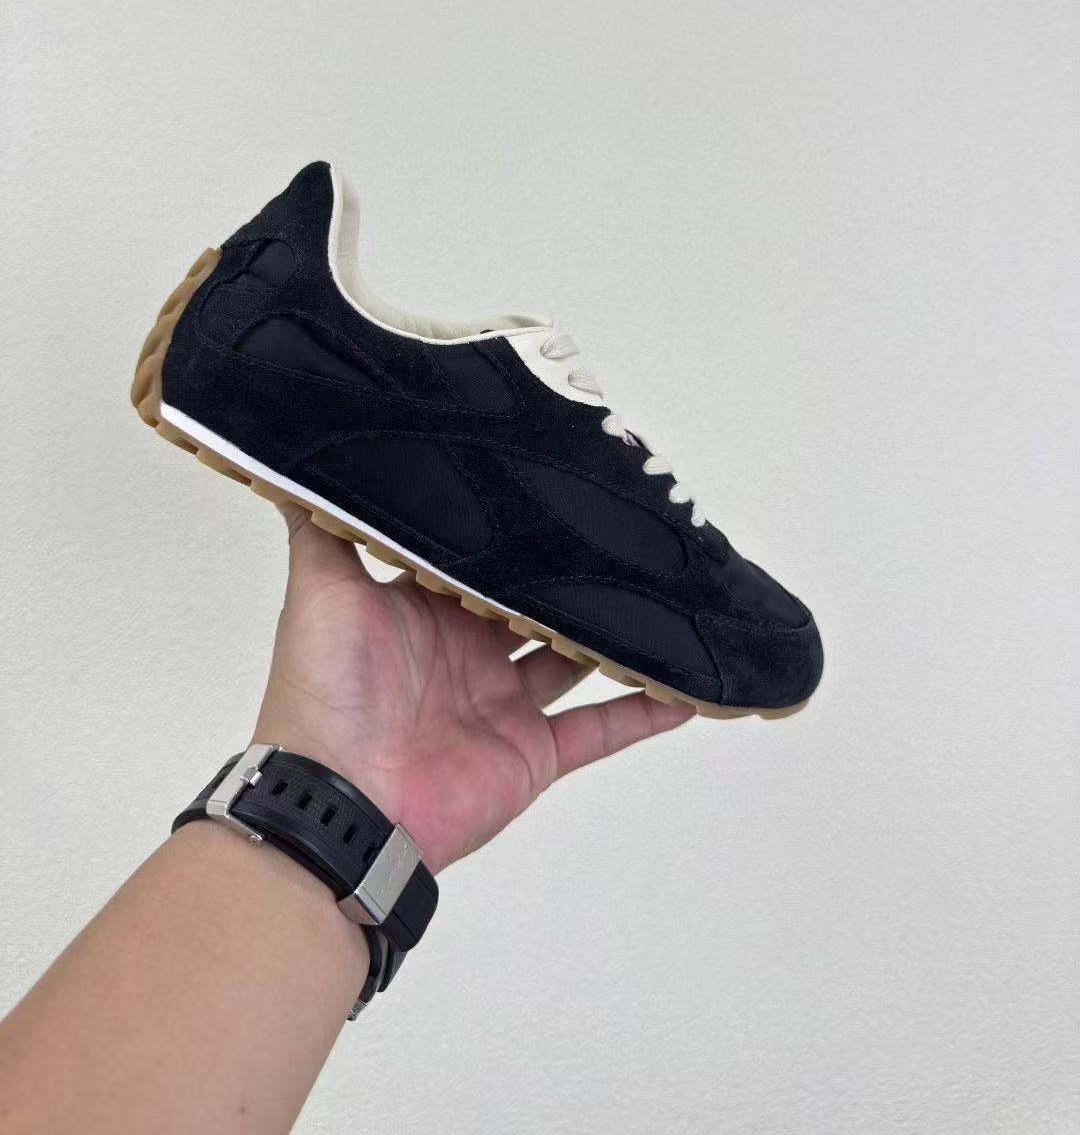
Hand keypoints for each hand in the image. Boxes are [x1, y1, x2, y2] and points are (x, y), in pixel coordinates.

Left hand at [253, 507, 693, 871]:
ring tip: (666, 594)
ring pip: (575, 660)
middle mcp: (468, 653)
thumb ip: (320, 527)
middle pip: (534, 604)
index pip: (479, 560)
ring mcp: (504, 705)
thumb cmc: (325, 692)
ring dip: (616, 634)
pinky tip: (685, 685)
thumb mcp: (319, 591)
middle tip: (625, 533)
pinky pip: (601, 730)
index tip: (557, 488)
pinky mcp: (533, 754)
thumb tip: (286, 456)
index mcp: (423, 611)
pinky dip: (644, 710)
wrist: (341, 804)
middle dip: (573, 575)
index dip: (514, 530)